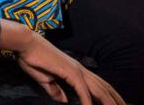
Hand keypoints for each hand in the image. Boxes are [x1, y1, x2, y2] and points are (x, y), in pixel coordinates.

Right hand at [2, 21, 124, 104]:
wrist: (25, 44)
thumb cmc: (33, 59)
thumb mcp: (45, 79)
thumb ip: (55, 90)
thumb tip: (63, 100)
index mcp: (76, 70)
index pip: (99, 85)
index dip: (110, 95)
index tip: (117, 104)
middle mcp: (81, 69)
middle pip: (104, 87)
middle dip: (116, 100)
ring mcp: (77, 70)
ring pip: (99, 89)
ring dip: (109, 102)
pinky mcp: (70, 72)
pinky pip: (83, 90)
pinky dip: (88, 101)